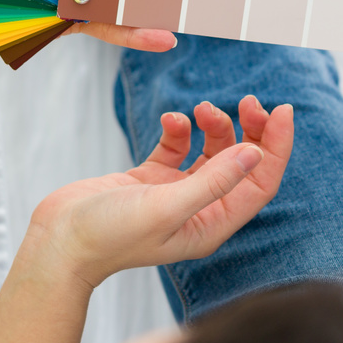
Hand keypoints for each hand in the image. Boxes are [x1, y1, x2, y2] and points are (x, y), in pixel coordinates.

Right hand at [25, 96, 294, 290]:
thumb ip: (214, 180)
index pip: (261, 184)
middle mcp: (200, 211)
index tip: (284, 110)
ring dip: (212, 126)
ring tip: (200, 109)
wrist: (59, 242)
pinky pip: (177, 147)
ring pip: (211, 152)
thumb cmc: (109, 236)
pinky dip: (178, 129)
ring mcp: (174, 194)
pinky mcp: (149, 180)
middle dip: (250, 131)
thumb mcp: (167, 206)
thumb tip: (256, 152)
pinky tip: (170, 121)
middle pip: (242, 165)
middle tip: (250, 100)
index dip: (277, 147)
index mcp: (213, 225)